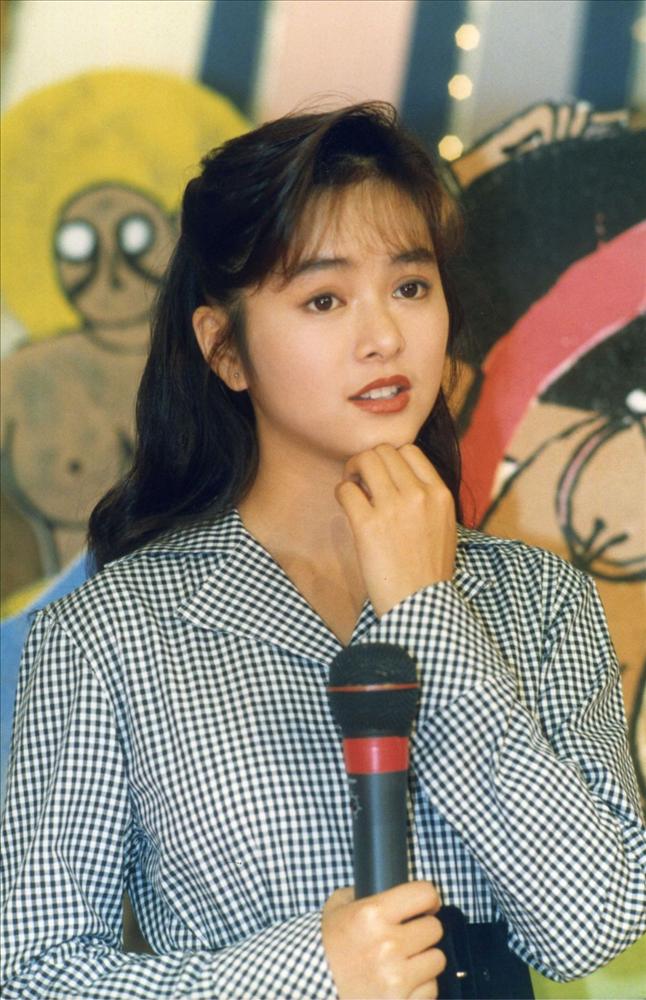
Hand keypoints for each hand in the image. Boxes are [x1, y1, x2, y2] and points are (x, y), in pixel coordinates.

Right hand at [322, 881, 445, 998]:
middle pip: (435, 928)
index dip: (428, 898)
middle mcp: (388, 945)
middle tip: (409, 936)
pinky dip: (420, 987)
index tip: (426, 905)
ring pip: (437, 960)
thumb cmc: (324, 947)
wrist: (310, 986)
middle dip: (423, 930)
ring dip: (423, 960)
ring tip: (404, 961)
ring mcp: (396, 978)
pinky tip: (401, 983)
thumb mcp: (336, 908)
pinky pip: (430, 989)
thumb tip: (389, 888)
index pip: (424, 894)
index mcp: (372, 914)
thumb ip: (362, 893)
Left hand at [335, 444, 455, 616]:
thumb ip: (425, 498)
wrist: (421, 606)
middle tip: (360, 479)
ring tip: (352, 488)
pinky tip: (346, 507)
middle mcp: (419, 495)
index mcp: (440, 494)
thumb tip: (394, 477)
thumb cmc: (428, 571)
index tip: (382, 475)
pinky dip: (341, 493)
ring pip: (364, 460)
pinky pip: (346, 489)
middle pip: (384, 451)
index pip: (409, 450)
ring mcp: (393, 508)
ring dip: (352, 470)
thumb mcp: (442, 526)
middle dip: (368, 460)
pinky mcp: (368, 525)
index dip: (390, 458)